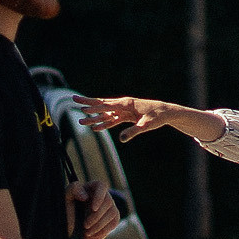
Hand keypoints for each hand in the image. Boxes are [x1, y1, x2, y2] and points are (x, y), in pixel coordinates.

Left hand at [66, 180, 119, 238]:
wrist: (70, 229)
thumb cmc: (66, 211)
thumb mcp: (65, 199)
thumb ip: (73, 190)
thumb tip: (85, 196)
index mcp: (91, 187)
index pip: (101, 186)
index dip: (100, 197)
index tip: (93, 209)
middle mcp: (103, 196)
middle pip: (108, 202)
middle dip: (96, 216)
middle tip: (85, 225)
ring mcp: (110, 207)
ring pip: (113, 213)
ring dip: (99, 225)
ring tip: (87, 232)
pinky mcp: (113, 218)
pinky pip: (114, 223)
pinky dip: (104, 230)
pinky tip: (93, 234)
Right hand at [75, 96, 218, 141]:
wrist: (165, 113)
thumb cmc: (157, 117)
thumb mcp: (146, 125)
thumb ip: (133, 131)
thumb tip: (122, 139)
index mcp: (126, 104)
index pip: (106, 105)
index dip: (93, 107)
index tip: (81, 107)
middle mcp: (122, 105)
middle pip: (101, 104)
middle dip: (87, 103)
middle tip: (73, 100)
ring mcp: (123, 110)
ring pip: (105, 114)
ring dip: (94, 118)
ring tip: (81, 122)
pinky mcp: (126, 116)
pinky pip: (112, 120)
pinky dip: (104, 124)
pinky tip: (96, 128)